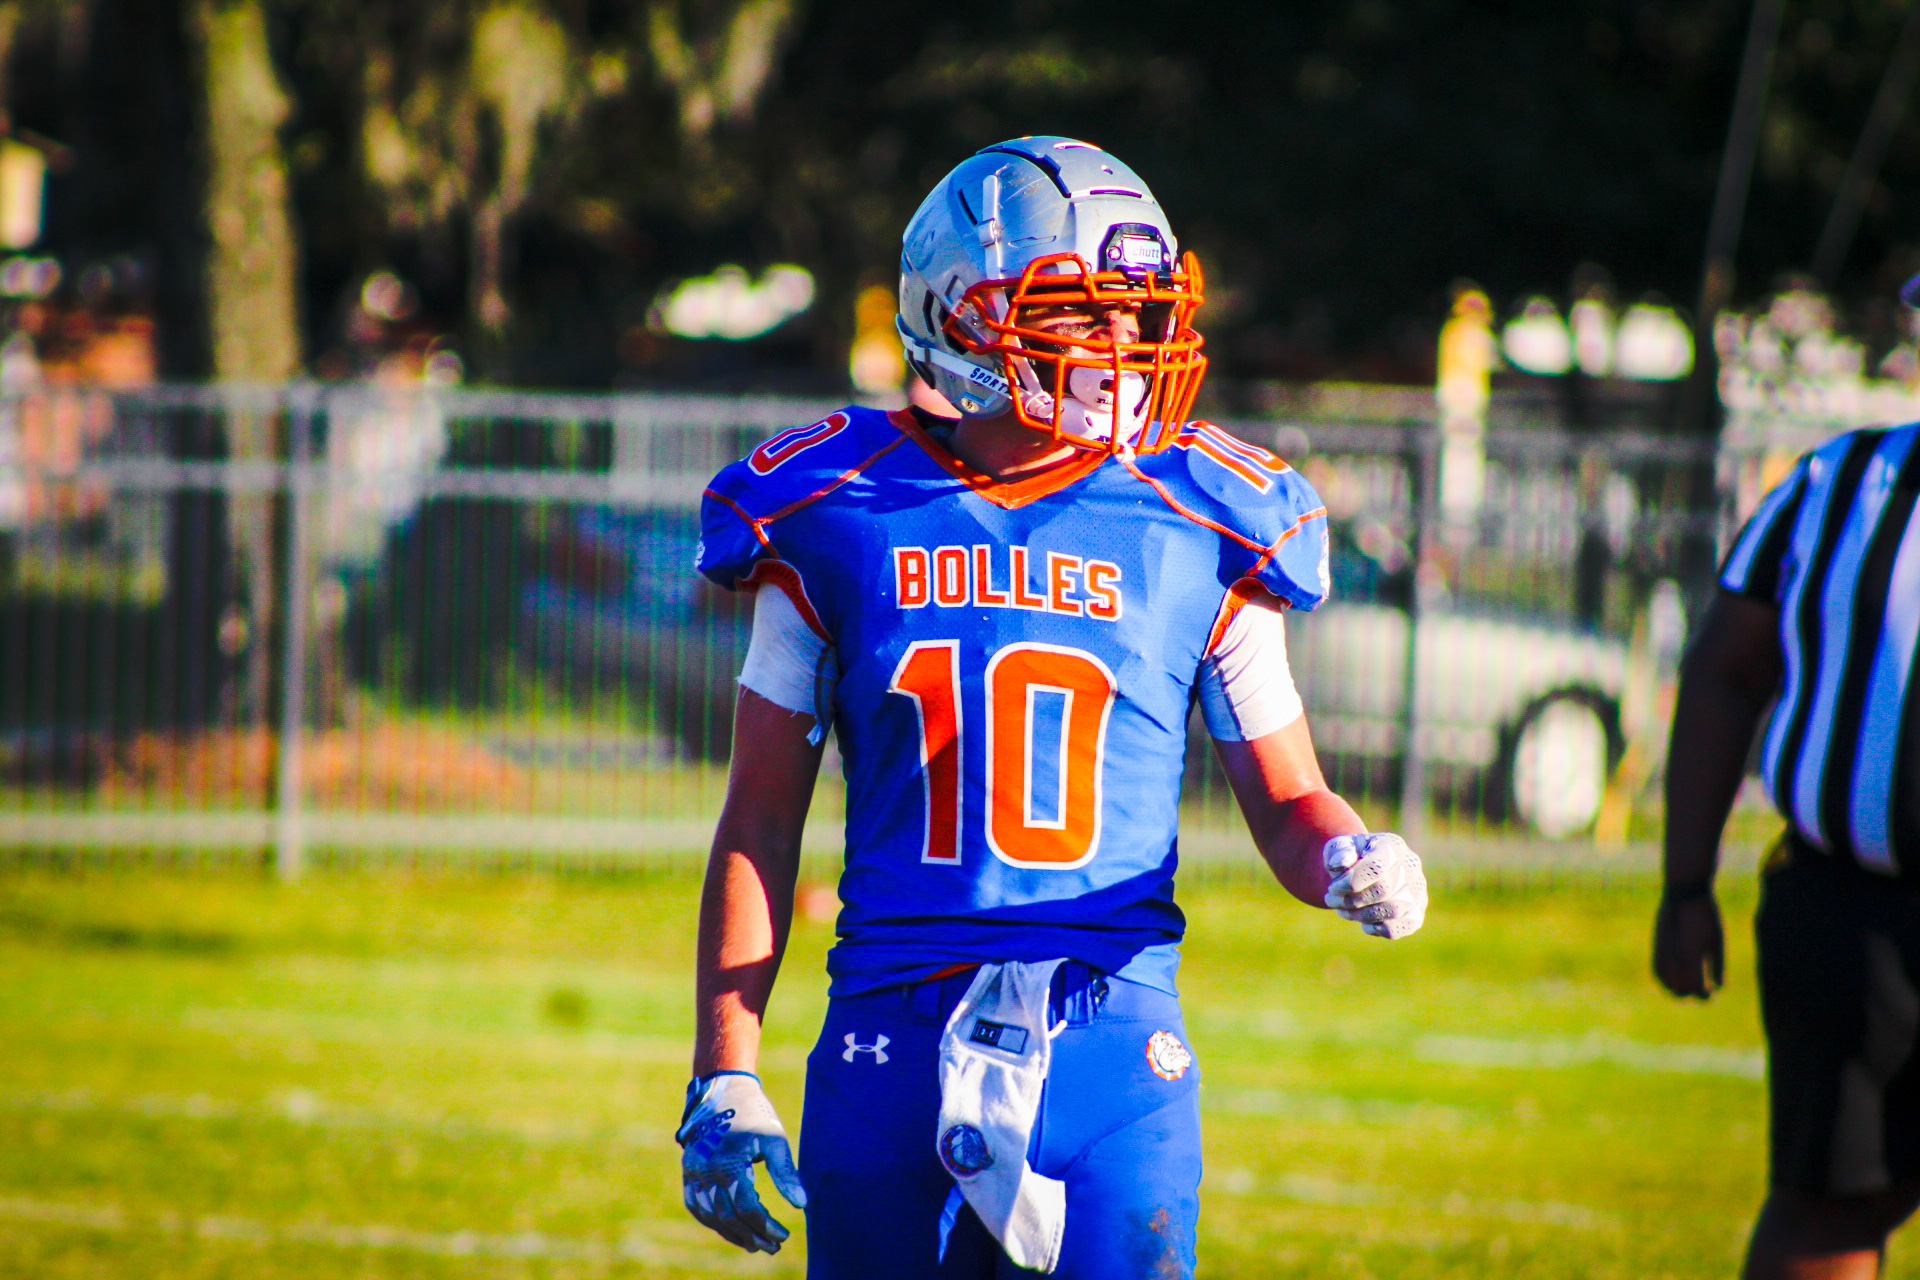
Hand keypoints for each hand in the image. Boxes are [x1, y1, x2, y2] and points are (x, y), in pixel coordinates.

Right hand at [677, 1071, 807, 1252]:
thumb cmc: (753, 1113)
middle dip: (751, 1236)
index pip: (746, 1208)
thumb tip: (801, 1205)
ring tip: (754, 1243)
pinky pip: (696, 1205)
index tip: (784, 1234)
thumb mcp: (774, 1138)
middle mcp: (706, 1170)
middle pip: (727, 1218)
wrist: (722, 1089)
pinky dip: (712, 1221)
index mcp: (729, 1162)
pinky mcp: (688, 1170)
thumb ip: (786, 1173)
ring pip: (710, 1216)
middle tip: (772, 1246)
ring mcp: (693, 1172)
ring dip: (731, 1234)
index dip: (766, 1225)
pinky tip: (730, 1228)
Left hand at [1323, 833, 1426, 938]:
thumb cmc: (1351, 857)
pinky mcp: (1416, 912)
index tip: (1332, 888)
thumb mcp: (1340, 847)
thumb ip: (1339, 851)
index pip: (1376, 868)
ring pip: (1393, 910)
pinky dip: (1379, 929)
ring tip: (1343, 910)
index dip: (1351, 882)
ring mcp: (1417, 890)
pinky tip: (1364, 924)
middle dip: (1351, 900)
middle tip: (1332, 900)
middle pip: (1384, 890)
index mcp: (1392, 846)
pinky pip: (1402, 927)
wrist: (1365, 869)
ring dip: (1362, 915)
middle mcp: (1411, 866)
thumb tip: (1340, 863)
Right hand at [1653, 891, 1722, 997]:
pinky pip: (1657, 969)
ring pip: (1664, 981)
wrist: (1683, 892)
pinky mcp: (1656, 944)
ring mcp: (1662, 950)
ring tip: (1688, 983)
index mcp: (1691, 956)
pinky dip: (1666, 978)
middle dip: (1690, 993)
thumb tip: (1718, 986)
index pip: (1695, 988)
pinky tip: (1677, 974)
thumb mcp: (1717, 940)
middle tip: (1702, 989)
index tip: (1711, 993)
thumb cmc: (1705, 914)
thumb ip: (1718, 965)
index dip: (1703, 995)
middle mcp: (1674, 956)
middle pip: (1678, 989)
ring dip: (1676, 987)